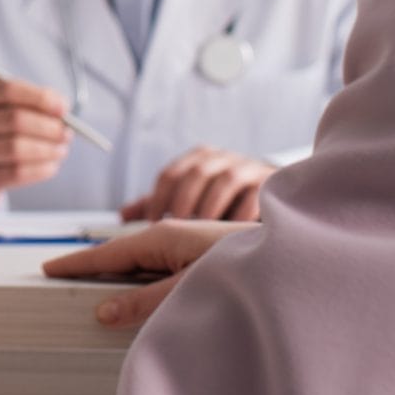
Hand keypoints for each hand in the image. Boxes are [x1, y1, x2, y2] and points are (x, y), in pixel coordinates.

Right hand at [0, 78, 72, 211]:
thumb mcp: (1, 117)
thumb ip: (30, 106)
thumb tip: (61, 108)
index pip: (9, 90)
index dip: (40, 97)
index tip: (63, 108)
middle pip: (15, 119)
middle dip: (48, 127)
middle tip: (67, 133)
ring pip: (17, 148)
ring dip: (48, 150)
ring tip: (61, 150)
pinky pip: (17, 173)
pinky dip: (41, 169)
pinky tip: (51, 166)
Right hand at [42, 219, 245, 327]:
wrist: (294, 265)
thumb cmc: (247, 270)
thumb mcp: (187, 290)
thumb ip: (144, 302)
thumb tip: (104, 311)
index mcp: (163, 237)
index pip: (108, 253)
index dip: (77, 262)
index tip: (49, 267)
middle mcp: (173, 237)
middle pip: (123, 256)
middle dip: (93, 269)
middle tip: (62, 282)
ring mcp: (189, 246)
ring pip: (144, 264)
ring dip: (120, 279)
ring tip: (95, 295)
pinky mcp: (203, 259)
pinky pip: (161, 270)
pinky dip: (143, 284)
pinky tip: (143, 298)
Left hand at [119, 147, 276, 221]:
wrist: (271, 194)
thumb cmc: (221, 201)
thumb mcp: (189, 200)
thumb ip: (158, 206)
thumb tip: (124, 215)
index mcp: (197, 160)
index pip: (170, 174)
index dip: (159, 199)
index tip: (152, 224)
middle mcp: (222, 159)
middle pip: (197, 173)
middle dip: (184, 203)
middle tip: (176, 230)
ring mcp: (248, 168)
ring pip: (226, 180)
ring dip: (211, 207)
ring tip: (202, 233)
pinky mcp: (269, 183)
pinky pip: (254, 195)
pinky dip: (240, 215)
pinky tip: (230, 235)